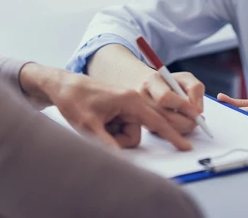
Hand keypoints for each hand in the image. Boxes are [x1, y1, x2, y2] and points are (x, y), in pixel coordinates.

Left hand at [19, 64, 191, 150]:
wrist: (61, 85)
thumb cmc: (75, 100)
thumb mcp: (89, 126)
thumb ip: (108, 145)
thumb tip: (121, 161)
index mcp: (130, 100)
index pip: (158, 120)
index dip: (172, 135)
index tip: (186, 146)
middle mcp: (131, 101)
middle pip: (137, 131)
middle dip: (120, 139)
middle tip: (99, 131)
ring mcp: (124, 104)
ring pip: (128, 132)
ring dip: (113, 136)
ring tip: (94, 126)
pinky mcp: (117, 108)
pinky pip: (121, 128)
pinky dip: (109, 131)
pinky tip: (96, 123)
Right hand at [139, 71, 204, 134]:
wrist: (154, 88)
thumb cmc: (172, 82)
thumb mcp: (186, 78)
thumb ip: (195, 88)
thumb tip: (197, 109)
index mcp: (151, 82)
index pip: (165, 97)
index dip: (183, 106)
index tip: (197, 112)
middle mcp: (142, 98)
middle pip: (165, 117)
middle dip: (186, 121)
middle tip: (199, 120)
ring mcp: (142, 114)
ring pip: (165, 128)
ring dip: (184, 128)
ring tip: (193, 121)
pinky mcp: (146, 126)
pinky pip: (163, 134)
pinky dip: (178, 132)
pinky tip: (184, 124)